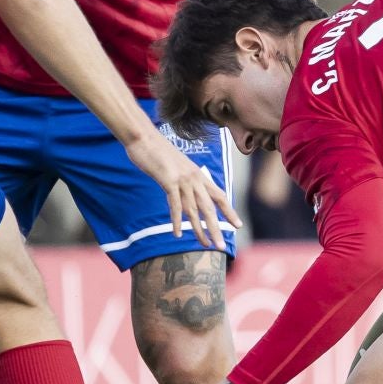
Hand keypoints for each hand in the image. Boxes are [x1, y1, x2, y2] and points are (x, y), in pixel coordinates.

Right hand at [125, 133, 242, 251]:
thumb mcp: (177, 167)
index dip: (229, 211)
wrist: (144, 138)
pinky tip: (178, 234)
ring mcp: (182, 179)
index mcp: (199, 175)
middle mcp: (195, 178)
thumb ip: (184, 180)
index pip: (220, 195)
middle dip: (217, 228)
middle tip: (221, 246)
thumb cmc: (158, 153)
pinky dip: (177, 221)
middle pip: (210, 207)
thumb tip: (187, 193)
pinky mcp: (168, 180)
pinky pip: (175, 205)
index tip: (238, 226)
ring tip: (205, 245)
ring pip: (194, 209)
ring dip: (200, 230)